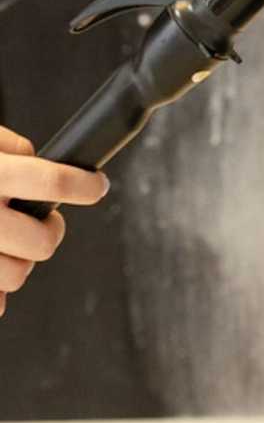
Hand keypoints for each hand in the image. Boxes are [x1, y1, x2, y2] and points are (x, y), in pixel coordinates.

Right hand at [0, 125, 108, 316]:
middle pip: (42, 242)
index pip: (53, 185)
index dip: (84, 186)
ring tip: (12, 242)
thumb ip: (7, 147)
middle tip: (49, 222)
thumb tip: (37, 158)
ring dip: (22, 260)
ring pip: (17, 275)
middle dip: (52, 232)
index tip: (96, 186)